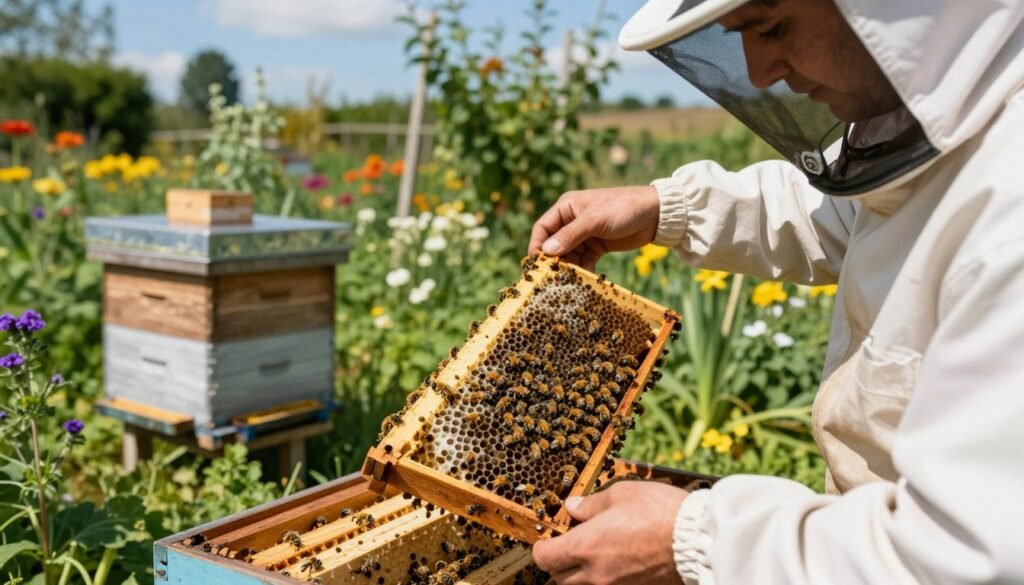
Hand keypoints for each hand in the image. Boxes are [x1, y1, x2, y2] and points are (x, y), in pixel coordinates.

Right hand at [528, 186, 659, 270]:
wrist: (656, 214)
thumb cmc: (623, 208)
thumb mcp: (595, 220)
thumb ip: (570, 235)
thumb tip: (546, 251)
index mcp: (567, 207)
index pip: (543, 228)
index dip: (537, 246)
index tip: (537, 265)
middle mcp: (572, 220)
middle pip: (554, 244)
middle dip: (554, 260)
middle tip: (552, 278)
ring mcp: (585, 234)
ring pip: (569, 255)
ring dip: (569, 268)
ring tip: (569, 281)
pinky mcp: (597, 246)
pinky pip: (584, 261)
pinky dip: (583, 270)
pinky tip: (585, 279)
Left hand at [532, 481, 688, 584]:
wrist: (697, 540)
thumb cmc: (660, 512)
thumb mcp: (621, 494)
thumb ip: (591, 504)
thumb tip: (572, 508)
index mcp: (585, 546)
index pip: (544, 557)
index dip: (543, 546)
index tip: (549, 537)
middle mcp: (595, 574)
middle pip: (560, 578)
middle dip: (560, 562)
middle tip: (573, 542)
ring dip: (580, 574)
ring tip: (595, 553)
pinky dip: (604, 579)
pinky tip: (616, 563)